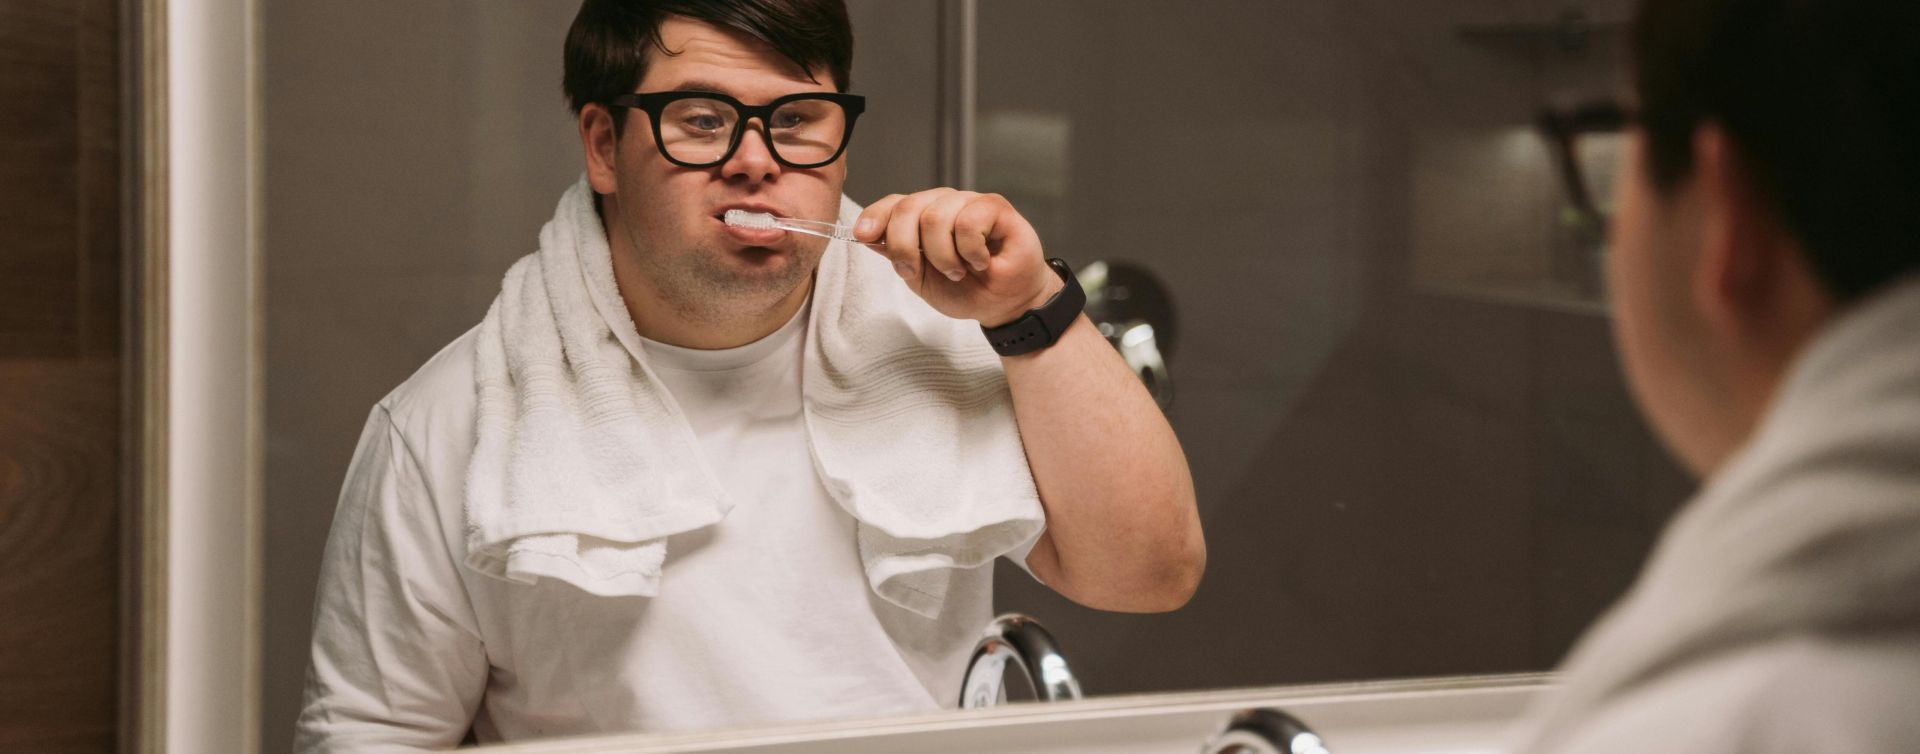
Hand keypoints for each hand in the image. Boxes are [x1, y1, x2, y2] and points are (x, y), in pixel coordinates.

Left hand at [854, 189, 1062, 326]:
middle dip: (906, 246)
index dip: (876, 217)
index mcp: (923, 216)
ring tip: (959, 270)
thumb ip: (896, 255)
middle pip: (908, 208)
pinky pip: (967, 221)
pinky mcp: (995, 206)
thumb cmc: (966, 291)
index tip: (863, 235)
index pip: (894, 204)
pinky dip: (970, 250)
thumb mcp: (920, 279)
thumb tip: (867, 236)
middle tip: (918, 271)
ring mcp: (969, 201)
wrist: (1004, 305)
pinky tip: (980, 260)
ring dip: (943, 255)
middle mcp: (944, 203)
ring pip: (936, 216)